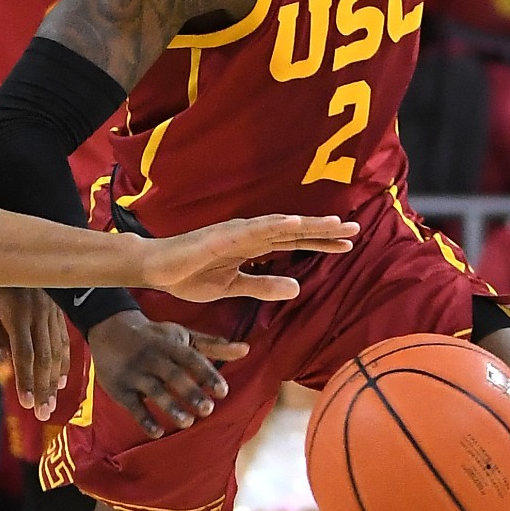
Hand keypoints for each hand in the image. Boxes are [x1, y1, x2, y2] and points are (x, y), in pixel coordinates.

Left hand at [0, 286, 68, 418]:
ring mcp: (49, 310)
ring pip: (56, 350)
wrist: (3, 246)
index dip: (27, 380)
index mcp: (17, 311)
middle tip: (43, 414)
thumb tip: (4, 362)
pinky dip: (64, 361)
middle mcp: (38, 312)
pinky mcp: (54, 308)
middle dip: (44, 388)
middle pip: (44, 357)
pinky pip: (62, 338)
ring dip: (55, 380)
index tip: (28, 404)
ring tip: (52, 404)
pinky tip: (61, 379)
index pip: (24, 354)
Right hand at [87, 311, 248, 438]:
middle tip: (208, 410)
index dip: (207, 374)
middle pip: (173, 376)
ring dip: (170, 407)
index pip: (191, 359)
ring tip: (187, 422)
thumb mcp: (183, 336)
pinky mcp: (120, 388)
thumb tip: (247, 349)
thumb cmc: (155, 336)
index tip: (222, 391)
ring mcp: (135, 373)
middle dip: (190, 393)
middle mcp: (152, 357)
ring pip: (154, 391)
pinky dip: (144, 419)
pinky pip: (132, 405)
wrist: (109, 327)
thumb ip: (213, 346)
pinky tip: (157, 432)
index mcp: (170, 345)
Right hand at [135, 214, 357, 302]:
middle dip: (323, 231)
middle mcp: (248, 234)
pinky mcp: (220, 238)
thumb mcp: (232, 287)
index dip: (319, 244)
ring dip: (306, 225)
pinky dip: (272, 225)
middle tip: (354, 230)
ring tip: (334, 224)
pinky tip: (292, 223)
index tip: (347, 245)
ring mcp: (234, 234)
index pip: (292, 244)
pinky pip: (250, 231)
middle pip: (292, 232)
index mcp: (251, 247)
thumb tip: (297, 286)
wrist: (155, 270)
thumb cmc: (188, 275)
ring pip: (278, 227)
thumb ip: (262, 285)